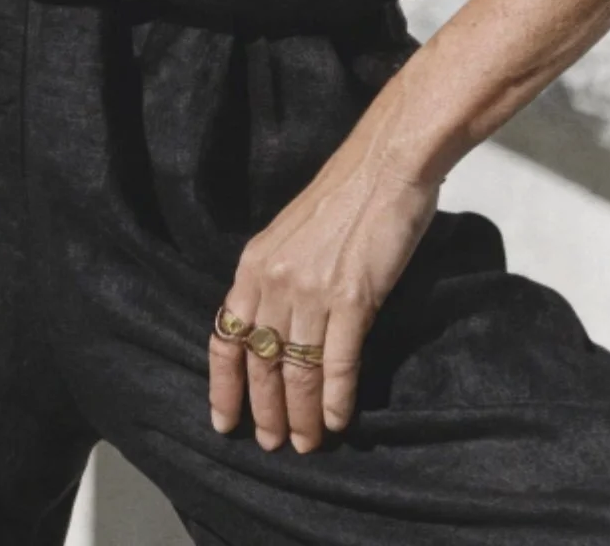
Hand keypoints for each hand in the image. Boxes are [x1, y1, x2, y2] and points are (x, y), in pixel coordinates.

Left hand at [207, 88, 438, 454]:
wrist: (385, 164)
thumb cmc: (345, 195)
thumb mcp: (291, 233)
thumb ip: (277, 275)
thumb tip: (275, 325)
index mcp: (255, 263)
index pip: (226, 337)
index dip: (224, 386)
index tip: (225, 422)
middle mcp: (275, 280)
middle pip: (261, 363)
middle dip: (265, 412)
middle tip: (274, 444)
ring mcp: (312, 291)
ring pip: (297, 372)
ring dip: (302, 416)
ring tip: (309, 443)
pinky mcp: (352, 298)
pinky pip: (337, 363)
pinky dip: (337, 399)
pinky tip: (340, 420)